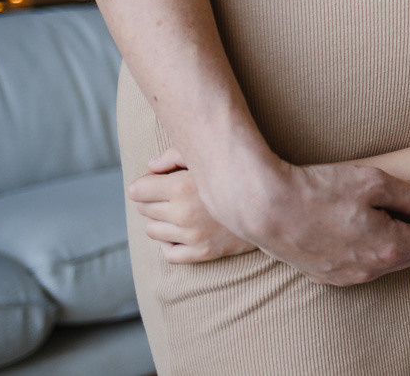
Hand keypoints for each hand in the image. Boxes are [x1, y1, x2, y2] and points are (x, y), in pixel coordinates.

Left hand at [130, 149, 255, 262]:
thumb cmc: (237, 170)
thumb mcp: (207, 154)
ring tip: (179, 211)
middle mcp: (184, 213)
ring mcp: (193, 236)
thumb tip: (150, 166)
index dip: (145, 184)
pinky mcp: (204, 252)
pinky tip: (182, 233)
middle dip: (153, 200)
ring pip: (153, 231)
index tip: (155, 182)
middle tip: (171, 194)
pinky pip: (169, 254)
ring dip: (161, 221)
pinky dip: (170, 244)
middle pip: (144, 209)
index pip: (137, 191)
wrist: (272, 198)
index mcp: (181, 186)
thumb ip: (175, 154)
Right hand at [169, 148, 409, 285]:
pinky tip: (389, 243)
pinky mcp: (328, 274)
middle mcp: (371, 268)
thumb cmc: (317, 189)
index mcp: (388, 246)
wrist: (262, 207)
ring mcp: (348, 275)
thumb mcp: (374, 182)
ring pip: (394, 262)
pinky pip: (370, 266)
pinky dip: (388, 254)